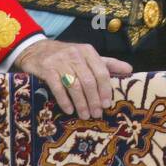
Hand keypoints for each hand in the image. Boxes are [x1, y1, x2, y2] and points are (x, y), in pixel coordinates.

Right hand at [14, 39, 131, 117]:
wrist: (36, 50)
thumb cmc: (67, 56)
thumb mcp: (87, 56)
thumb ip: (107, 64)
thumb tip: (130, 70)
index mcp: (88, 51)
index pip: (101, 71)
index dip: (105, 89)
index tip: (107, 104)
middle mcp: (75, 54)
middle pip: (88, 80)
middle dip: (94, 99)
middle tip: (97, 114)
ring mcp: (60, 61)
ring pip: (74, 85)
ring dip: (81, 103)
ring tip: (85, 115)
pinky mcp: (46, 68)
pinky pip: (57, 87)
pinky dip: (64, 100)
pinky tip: (69, 110)